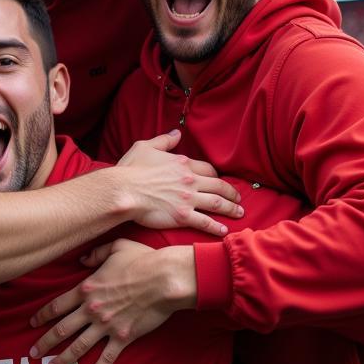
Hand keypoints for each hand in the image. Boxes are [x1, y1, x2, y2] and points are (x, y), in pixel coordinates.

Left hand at [29, 241, 196, 363]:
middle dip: (45, 343)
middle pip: (62, 330)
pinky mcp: (123, 337)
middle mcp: (92, 309)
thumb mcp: (116, 248)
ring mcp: (106, 325)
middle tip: (32, 354)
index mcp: (87, 288)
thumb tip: (82, 259)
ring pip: (79, 347)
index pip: (57, 305)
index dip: (42, 316)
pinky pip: (107, 357)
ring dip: (63, 360)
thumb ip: (96, 254)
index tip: (32, 324)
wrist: (165, 279)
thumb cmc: (143, 260)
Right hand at [117, 131, 241, 236]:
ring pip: (217, 203)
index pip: (207, 169)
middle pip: (219, 186)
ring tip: (239, 213)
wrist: (123, 191)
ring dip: (231, 208)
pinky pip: (204, 222)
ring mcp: (188, 199)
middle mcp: (190, 181)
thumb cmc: (131, 169)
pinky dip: (216, 227)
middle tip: (239, 198)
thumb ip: (164, 140)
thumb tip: (177, 133)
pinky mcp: (182, 216)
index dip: (216, 175)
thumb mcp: (145, 147)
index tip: (219, 181)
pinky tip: (224, 230)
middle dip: (232, 193)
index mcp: (183, 164)